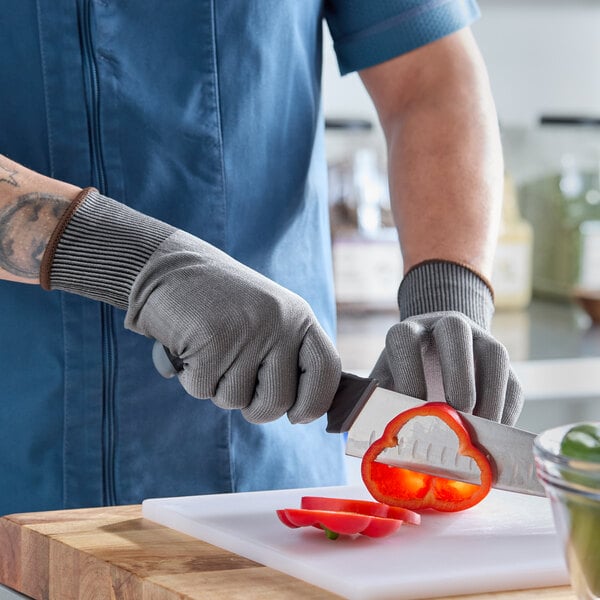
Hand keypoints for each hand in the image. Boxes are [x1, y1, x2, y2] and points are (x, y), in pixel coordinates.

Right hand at [126, 230, 340, 423]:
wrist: (170, 267)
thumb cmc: (220, 302)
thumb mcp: (268, 316)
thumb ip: (288, 353)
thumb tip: (304, 411)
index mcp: (299, 317)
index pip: (326, 370)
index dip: (315, 402)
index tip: (298, 416)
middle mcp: (279, 324)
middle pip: (279, 401)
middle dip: (255, 407)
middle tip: (235, 380)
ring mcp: (247, 333)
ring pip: (236, 401)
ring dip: (217, 386)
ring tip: (210, 349)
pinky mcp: (211, 342)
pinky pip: (203, 390)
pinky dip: (191, 377)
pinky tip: (190, 346)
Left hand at [370, 261, 522, 424]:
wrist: (434, 355)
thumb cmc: (402, 377)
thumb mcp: (384, 382)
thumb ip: (373, 401)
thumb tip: (360, 433)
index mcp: (407, 330)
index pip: (404, 338)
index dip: (408, 370)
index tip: (412, 405)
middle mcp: (444, 325)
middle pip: (455, 331)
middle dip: (457, 373)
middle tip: (456, 413)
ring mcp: (479, 338)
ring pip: (494, 352)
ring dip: (490, 393)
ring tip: (481, 428)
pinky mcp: (501, 361)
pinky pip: (513, 379)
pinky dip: (507, 409)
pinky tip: (495, 433)